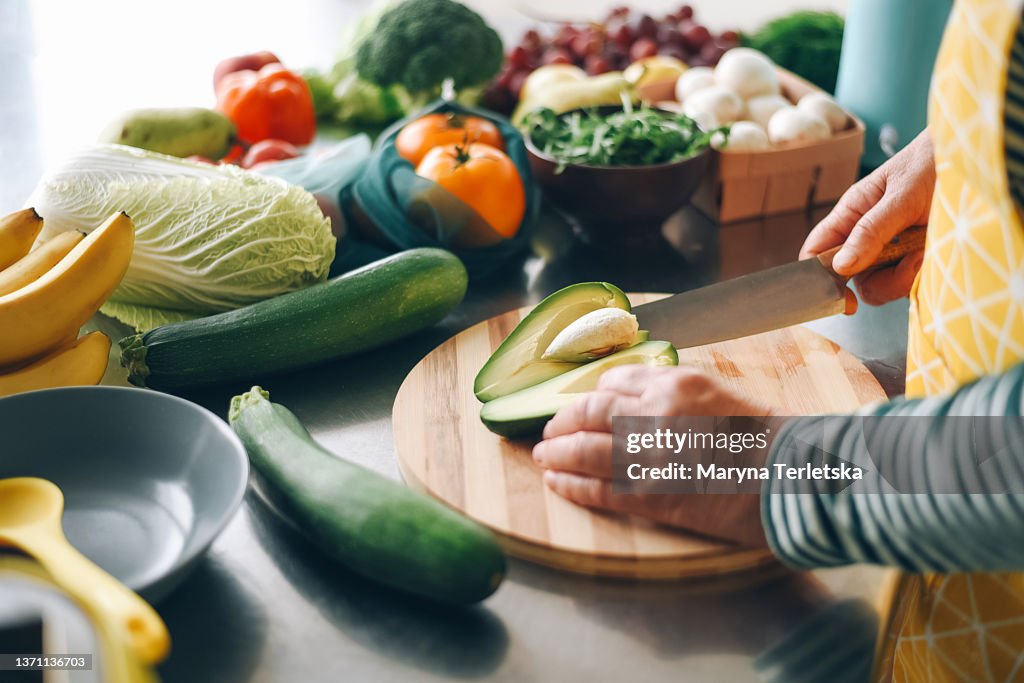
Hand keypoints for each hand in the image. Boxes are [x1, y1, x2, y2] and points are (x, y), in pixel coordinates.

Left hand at [532, 365, 778, 547]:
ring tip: (543, 456)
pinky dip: (571, 484)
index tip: (583, 405)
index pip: (617, 380)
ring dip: (557, 452)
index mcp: (676, 382)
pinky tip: (558, 483)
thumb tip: (648, 404)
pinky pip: (597, 487)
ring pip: (584, 448)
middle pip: (590, 410)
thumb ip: (681, 397)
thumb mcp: (724, 396)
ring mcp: (649, 454)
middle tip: (549, 430)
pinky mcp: (650, 494)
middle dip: (563, 421)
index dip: (592, 394)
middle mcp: (655, 411)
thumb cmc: (770, 439)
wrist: (796, 476)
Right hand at [801, 130, 933, 305]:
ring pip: (880, 285)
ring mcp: (890, 249)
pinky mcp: (915, 258)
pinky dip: (919, 277)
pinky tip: (930, 254)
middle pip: (850, 277)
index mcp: (852, 213)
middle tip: (905, 267)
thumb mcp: (901, 195)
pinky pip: (907, 283)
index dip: (818, 276)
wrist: (975, 161)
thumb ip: (870, 230)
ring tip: (923, 253)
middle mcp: (866, 235)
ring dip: (902, 278)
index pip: (817, 250)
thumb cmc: (933, 162)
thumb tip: (840, 266)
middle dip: (876, 282)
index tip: (840, 295)